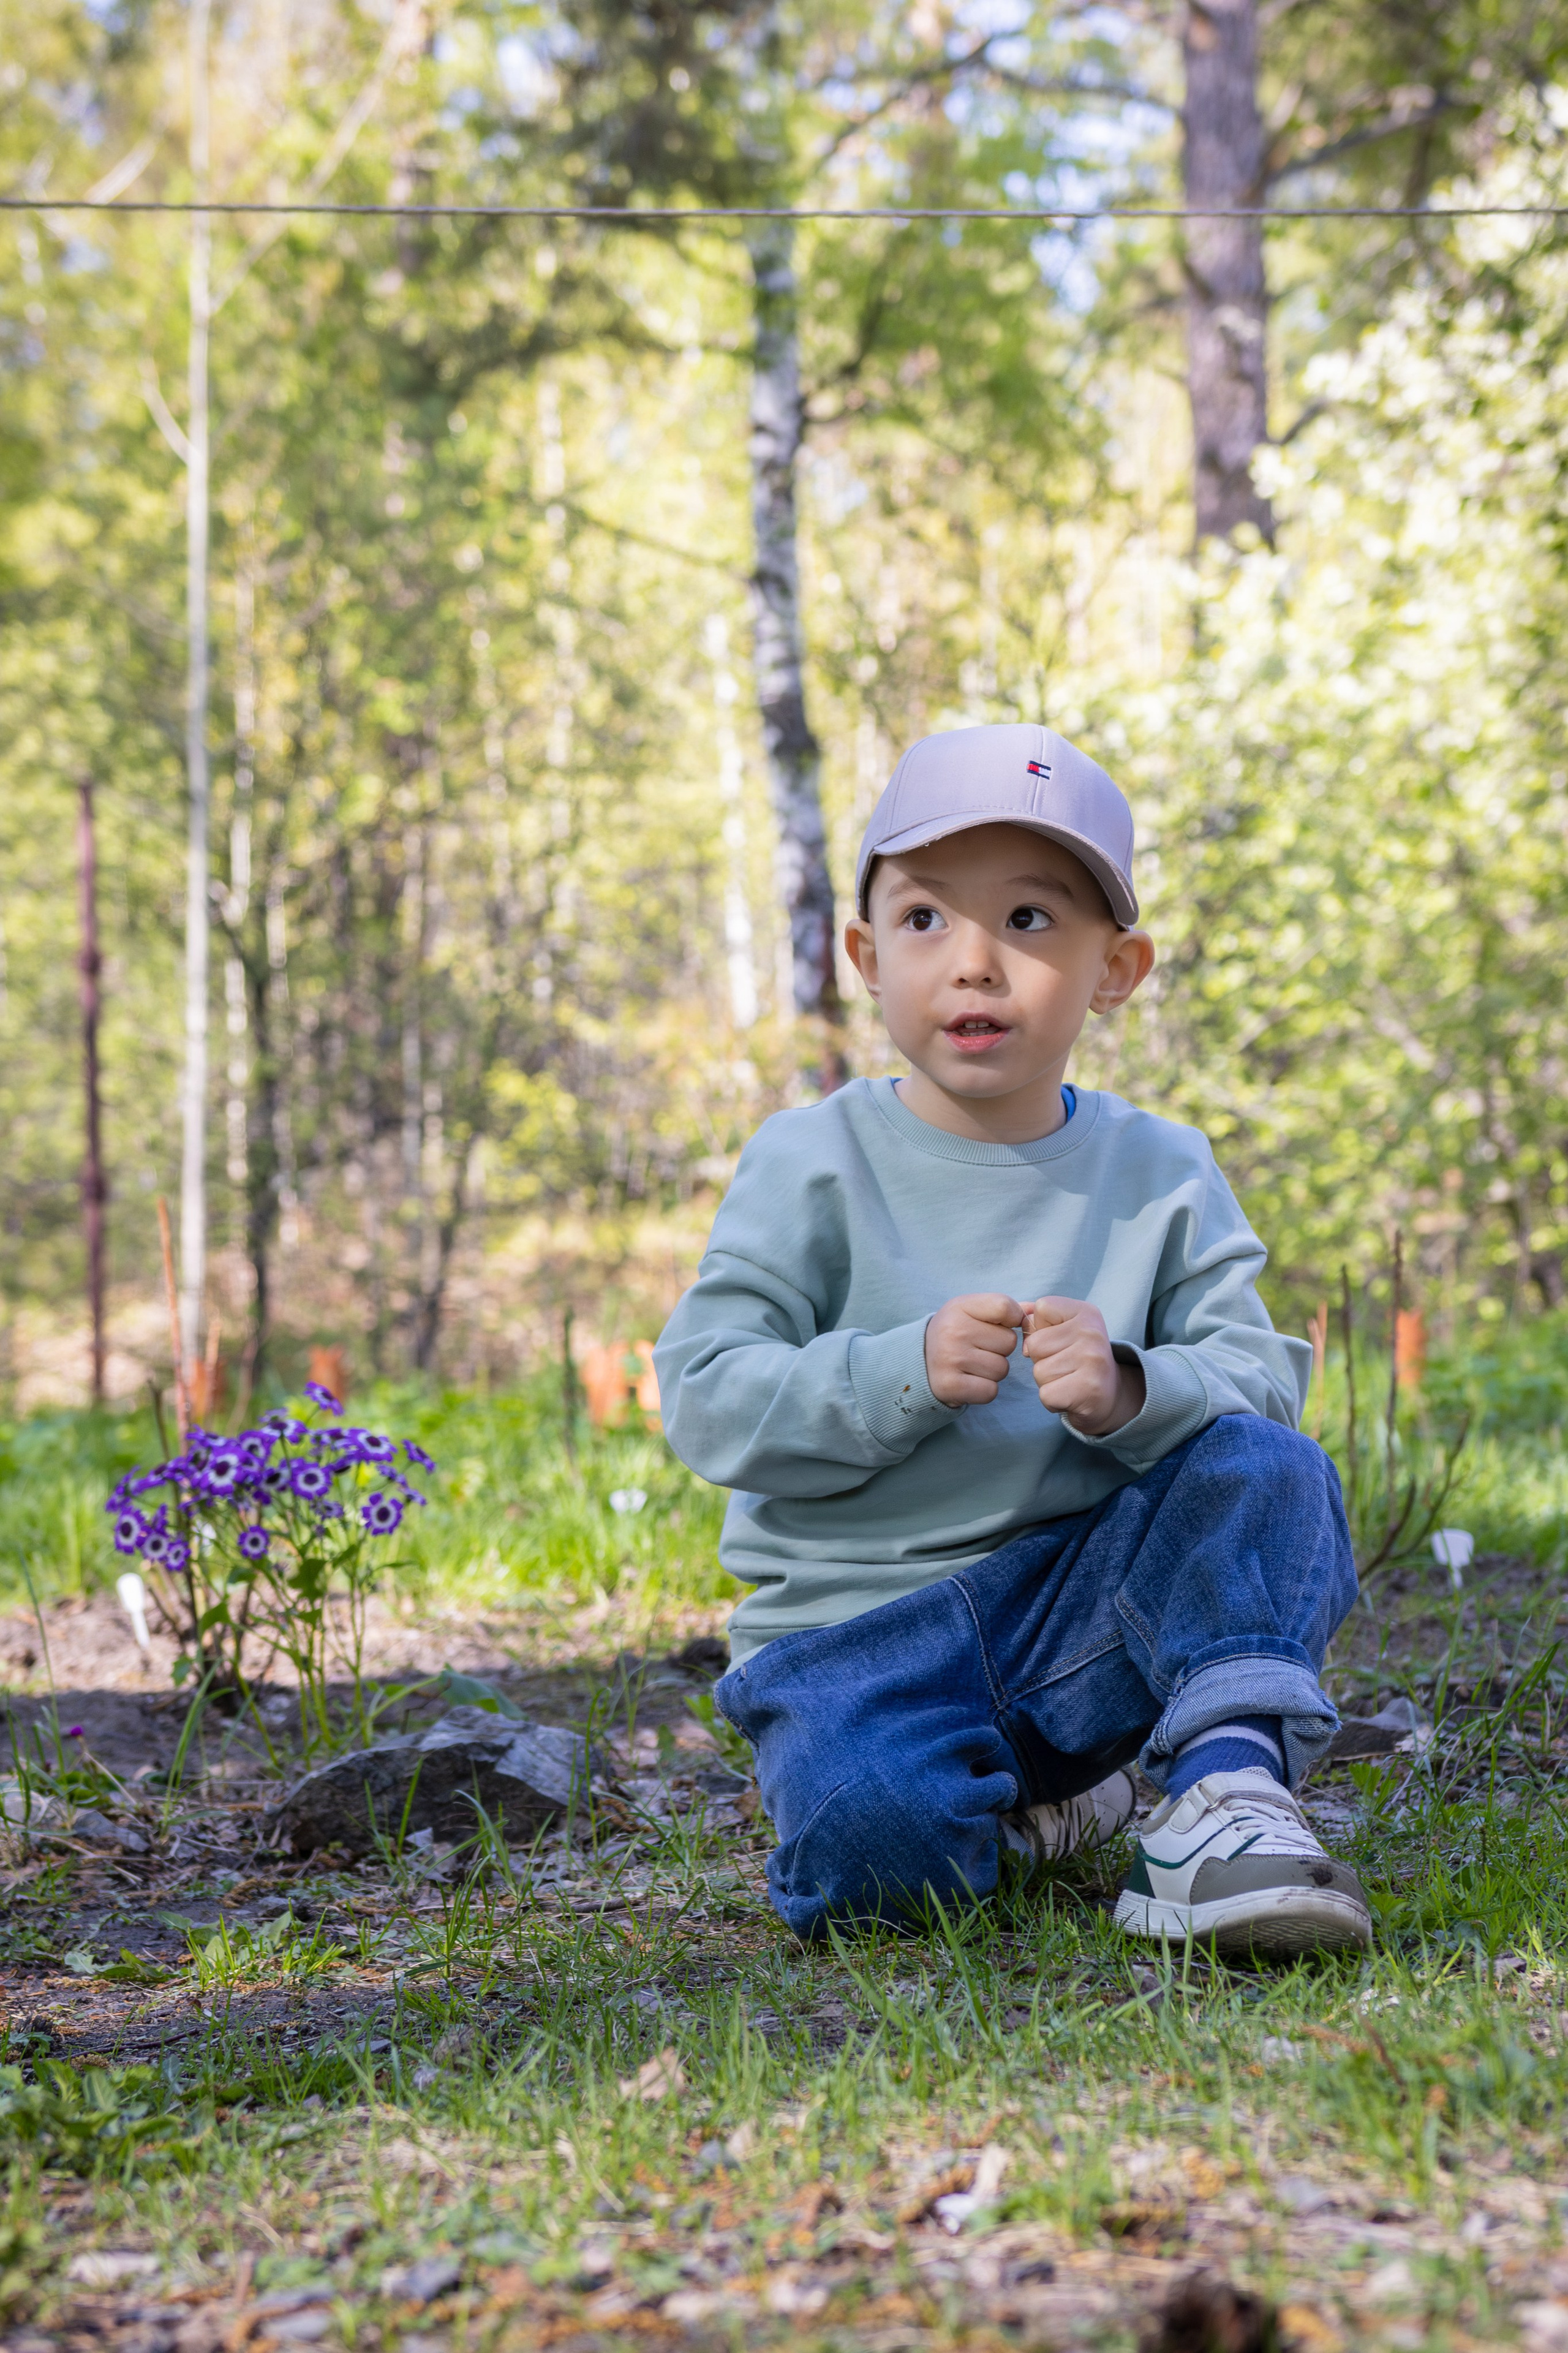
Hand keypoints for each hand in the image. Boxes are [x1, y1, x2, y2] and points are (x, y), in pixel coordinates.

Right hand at [924, 1293, 1022, 1406]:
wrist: (919, 1361)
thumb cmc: (956, 1333)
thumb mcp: (973, 1311)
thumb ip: (1006, 1309)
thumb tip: (1035, 1313)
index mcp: (960, 1307)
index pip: (1006, 1307)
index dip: (1013, 1319)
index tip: (1000, 1325)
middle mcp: (953, 1331)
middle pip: (1009, 1342)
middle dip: (1001, 1349)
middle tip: (979, 1349)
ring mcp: (950, 1359)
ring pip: (1002, 1369)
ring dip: (994, 1371)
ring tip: (973, 1365)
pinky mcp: (950, 1386)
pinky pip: (991, 1391)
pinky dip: (985, 1389)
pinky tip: (970, 1381)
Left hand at [1022, 1297, 1144, 1434]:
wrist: (1111, 1396)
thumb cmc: (1079, 1360)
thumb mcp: (1064, 1331)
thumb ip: (1038, 1319)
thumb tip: (1018, 1316)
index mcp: (1087, 1312)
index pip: (1041, 1307)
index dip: (1041, 1329)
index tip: (1061, 1341)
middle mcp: (1093, 1333)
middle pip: (1034, 1344)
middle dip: (1041, 1360)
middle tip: (1066, 1366)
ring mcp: (1092, 1360)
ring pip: (1038, 1371)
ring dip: (1047, 1381)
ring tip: (1069, 1380)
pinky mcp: (1088, 1389)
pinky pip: (1046, 1394)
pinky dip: (1052, 1401)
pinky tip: (1070, 1396)